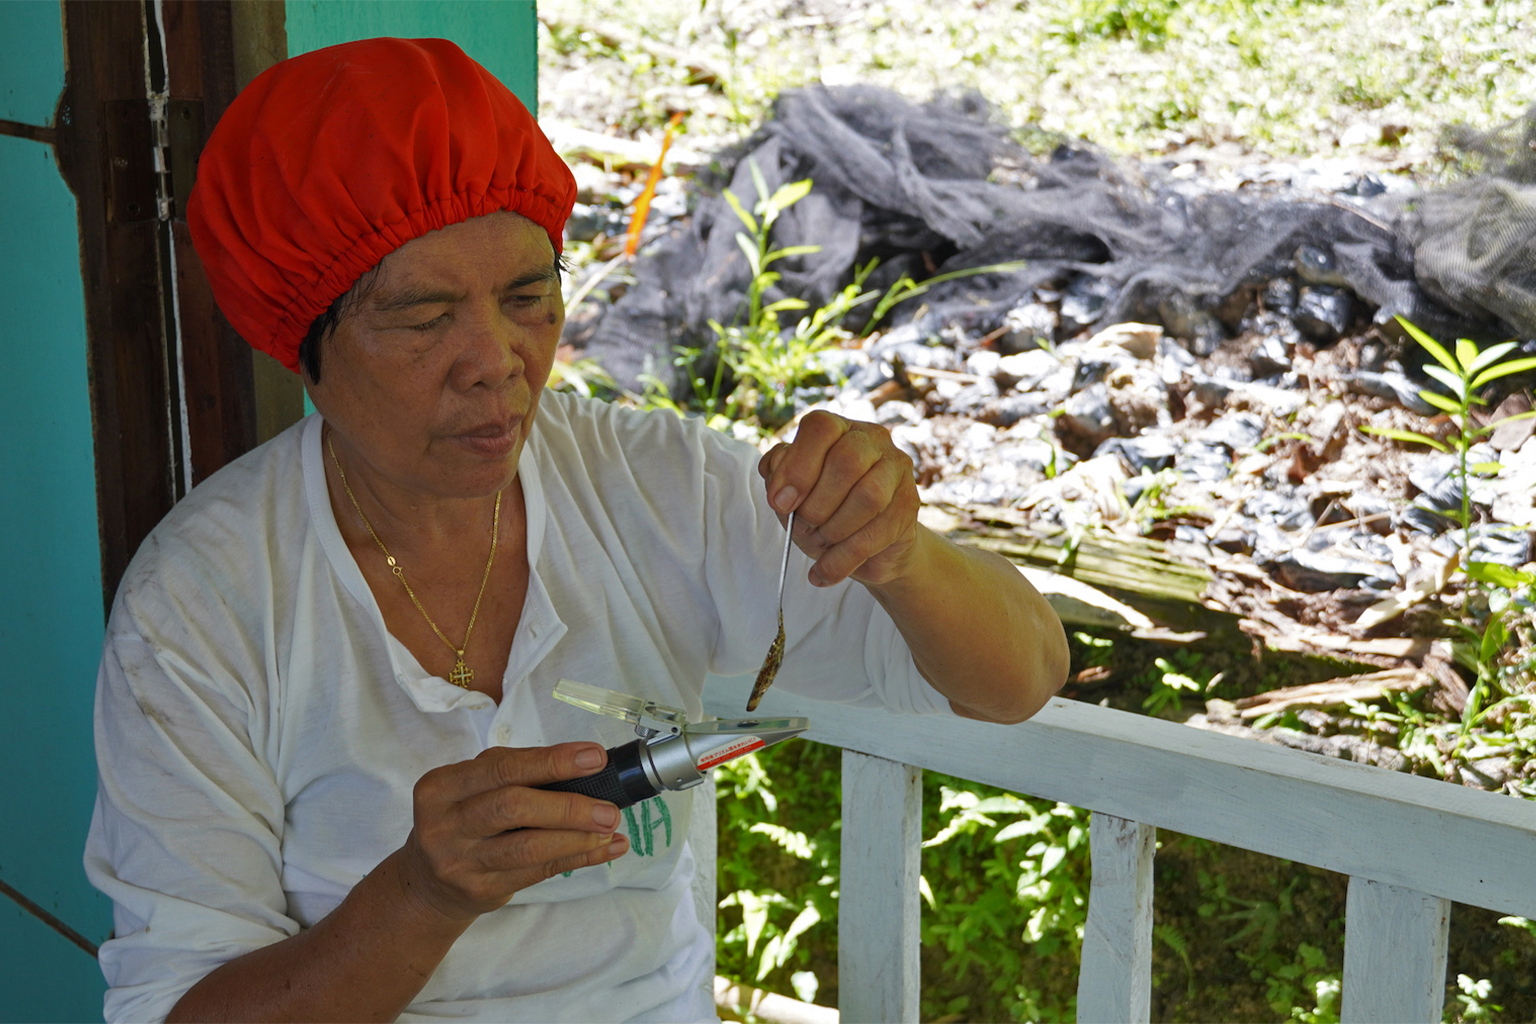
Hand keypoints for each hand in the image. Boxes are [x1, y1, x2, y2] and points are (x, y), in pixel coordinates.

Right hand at [397, 743, 628, 921]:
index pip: (502, 767)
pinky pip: (537, 872)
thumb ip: (517, 773)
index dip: (552, 761)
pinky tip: (604, 849)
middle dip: (568, 805)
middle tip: (609, 807)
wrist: (426, 883)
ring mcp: (459, 862)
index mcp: (441, 787)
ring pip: (527, 846)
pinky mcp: (479, 891)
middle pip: (513, 807)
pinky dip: (577, 858)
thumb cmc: (463, 821)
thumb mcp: (471, 789)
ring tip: (610, 827)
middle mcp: (444, 824)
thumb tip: (585, 765)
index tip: (594, 758)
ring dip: (577, 837)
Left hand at [757, 410, 919, 588]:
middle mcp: (872, 439)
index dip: (798, 466)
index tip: (780, 503)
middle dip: (816, 504)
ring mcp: (896, 469)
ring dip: (833, 530)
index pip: (820, 428)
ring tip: (819, 544)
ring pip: (869, 496)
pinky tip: (823, 573)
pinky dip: (842, 560)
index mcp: (838, 428)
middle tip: (803, 527)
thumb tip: (778, 483)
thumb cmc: (824, 511)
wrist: (865, 548)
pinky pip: (876, 533)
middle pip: (846, 461)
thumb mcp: (792, 494)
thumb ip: (778, 478)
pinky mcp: (909, 504)